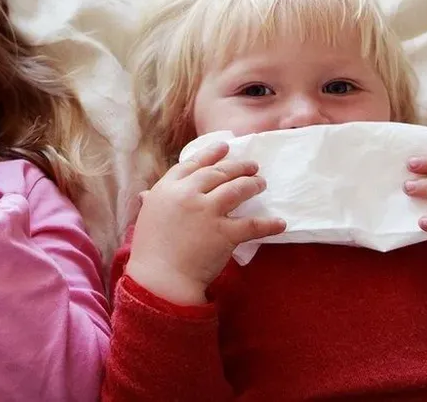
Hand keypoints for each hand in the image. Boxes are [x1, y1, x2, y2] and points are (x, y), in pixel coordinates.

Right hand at [124, 142, 281, 304]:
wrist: (160, 278)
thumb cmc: (150, 250)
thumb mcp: (147, 217)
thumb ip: (151, 202)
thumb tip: (147, 195)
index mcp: (167, 189)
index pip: (193, 164)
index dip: (211, 154)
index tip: (225, 147)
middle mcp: (188, 194)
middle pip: (218, 173)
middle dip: (238, 167)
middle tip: (252, 167)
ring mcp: (207, 212)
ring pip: (237, 189)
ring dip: (253, 184)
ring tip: (261, 183)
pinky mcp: (224, 233)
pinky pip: (252, 224)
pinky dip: (269, 224)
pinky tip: (280, 223)